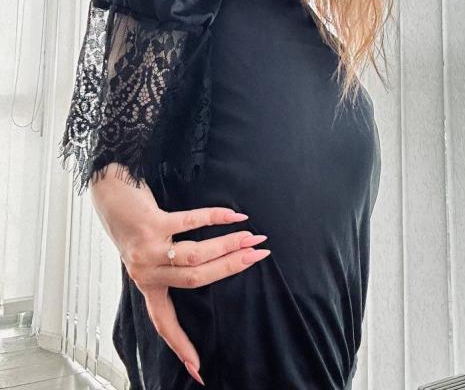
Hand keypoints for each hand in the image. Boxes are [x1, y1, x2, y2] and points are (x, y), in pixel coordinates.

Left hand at [89, 163, 269, 385]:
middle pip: (197, 279)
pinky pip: (191, 222)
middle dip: (232, 268)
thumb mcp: (149, 252)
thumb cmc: (134, 221)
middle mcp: (146, 271)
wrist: (108, 191)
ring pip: (197, 255)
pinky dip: (216, 218)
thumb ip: (171, 265)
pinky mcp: (151, 223)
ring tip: (253, 237)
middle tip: (260, 255)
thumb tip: (213, 265)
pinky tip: (235, 216)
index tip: (198, 369)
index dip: (180, 344)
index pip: (164, 321)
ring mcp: (148, 248)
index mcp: (147, 283)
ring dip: (229, 245)